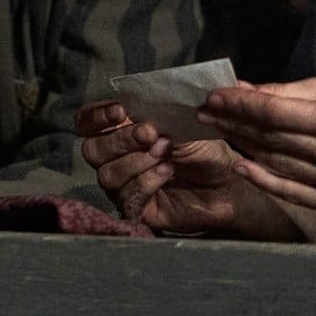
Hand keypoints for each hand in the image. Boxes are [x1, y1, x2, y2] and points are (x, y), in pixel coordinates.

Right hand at [76, 100, 292, 237]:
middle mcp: (115, 160)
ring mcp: (123, 186)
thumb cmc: (203, 149)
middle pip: (92, 150)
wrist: (228, 183)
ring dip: (137, 161)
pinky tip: (167, 173)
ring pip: (108, 175)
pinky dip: (146, 182)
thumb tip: (136, 106)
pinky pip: (126, 197)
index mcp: (119, 133)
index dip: (96, 116)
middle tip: (151, 134)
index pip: (87, 123)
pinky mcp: (136, 209)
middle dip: (120, 140)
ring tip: (165, 154)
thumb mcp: (180, 124)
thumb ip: (155, 114)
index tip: (120, 112)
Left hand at [197, 78, 315, 214]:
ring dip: (242, 146)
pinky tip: (241, 164)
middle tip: (206, 111)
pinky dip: (263, 179)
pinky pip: (291, 191)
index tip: (215, 95)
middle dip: (234, 122)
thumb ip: (288, 92)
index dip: (242, 105)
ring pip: (277, 163)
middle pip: (274, 139)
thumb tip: (243, 90)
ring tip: (218, 129)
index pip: (279, 114)